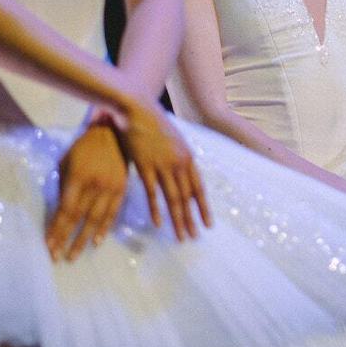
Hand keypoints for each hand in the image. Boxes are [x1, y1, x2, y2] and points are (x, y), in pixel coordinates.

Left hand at [46, 123, 128, 261]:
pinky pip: (112, 213)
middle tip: (57, 257)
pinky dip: (104, 229)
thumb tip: (60, 211)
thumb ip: (63, 186)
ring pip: (95, 219)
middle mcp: (95, 185)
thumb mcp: (66, 162)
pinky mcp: (121, 190)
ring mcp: (110, 189)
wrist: (112, 134)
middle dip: (66, 238)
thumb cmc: (83, 148)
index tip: (48, 244)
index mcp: (78, 176)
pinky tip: (96, 242)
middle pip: (78, 217)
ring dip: (83, 239)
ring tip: (73, 255)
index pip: (66, 209)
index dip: (57, 228)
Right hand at [111, 98, 211, 240]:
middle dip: (191, 220)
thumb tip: (184, 175)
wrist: (137, 109)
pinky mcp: (145, 166)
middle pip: (187, 198)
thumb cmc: (155, 124)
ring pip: (173, 199)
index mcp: (188, 157)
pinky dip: (156, 209)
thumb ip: (179, 158)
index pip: (199, 188)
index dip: (203, 208)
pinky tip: (159, 223)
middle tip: (194, 237)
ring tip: (181, 236)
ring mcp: (163, 165)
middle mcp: (179, 163)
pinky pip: (152, 192)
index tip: (207, 224)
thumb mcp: (174, 141)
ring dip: (177, 220)